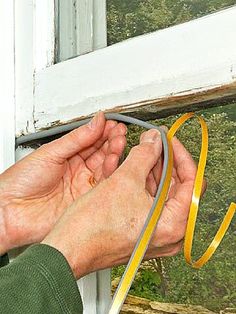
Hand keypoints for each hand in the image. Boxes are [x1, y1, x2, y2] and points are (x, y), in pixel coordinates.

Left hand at [0, 112, 126, 253]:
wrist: (10, 210)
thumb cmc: (21, 181)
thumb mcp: (51, 152)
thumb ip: (77, 138)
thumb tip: (96, 121)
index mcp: (67, 157)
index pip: (91, 141)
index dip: (103, 132)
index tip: (113, 124)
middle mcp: (77, 171)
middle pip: (101, 154)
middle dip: (112, 141)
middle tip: (119, 132)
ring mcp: (83, 186)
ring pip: (105, 169)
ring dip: (114, 154)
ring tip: (118, 143)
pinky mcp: (87, 202)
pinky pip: (104, 187)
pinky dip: (112, 174)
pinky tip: (115, 161)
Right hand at [43, 129, 201, 278]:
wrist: (68, 249)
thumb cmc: (92, 228)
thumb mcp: (123, 180)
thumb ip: (145, 154)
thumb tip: (155, 140)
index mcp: (173, 224)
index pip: (192, 182)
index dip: (181, 156)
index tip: (170, 141)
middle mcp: (168, 233)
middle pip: (178, 188)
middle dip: (166, 161)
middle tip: (157, 142)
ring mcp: (154, 233)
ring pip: (163, 194)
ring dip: (155, 170)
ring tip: (145, 150)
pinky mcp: (141, 230)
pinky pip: (151, 202)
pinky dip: (146, 183)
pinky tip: (137, 168)